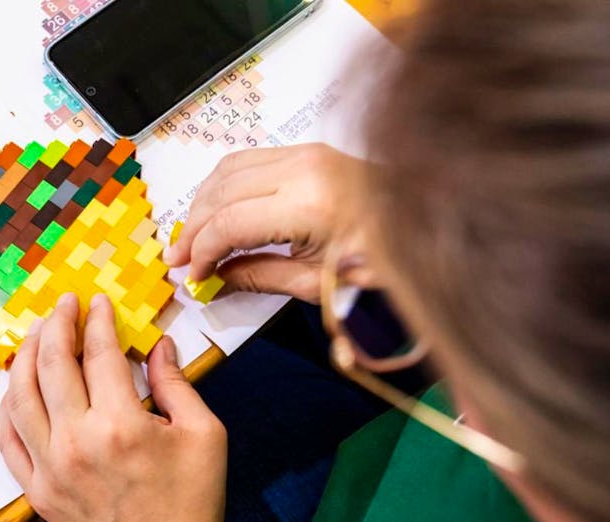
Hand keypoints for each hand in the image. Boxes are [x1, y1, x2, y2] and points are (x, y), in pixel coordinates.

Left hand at [0, 293, 226, 521]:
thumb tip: (158, 346)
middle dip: (57, 325)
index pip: (99, 353)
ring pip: (20, 397)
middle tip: (64, 305)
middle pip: (52, 365)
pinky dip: (7, 408)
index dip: (97, 321)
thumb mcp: (203, 434)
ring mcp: (51, 468)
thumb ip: (175, 383)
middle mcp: (77, 442)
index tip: (97, 303)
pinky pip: (8, 440)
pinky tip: (17, 388)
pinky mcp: (38, 490)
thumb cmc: (191, 500)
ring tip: (37, 336)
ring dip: (25, 358)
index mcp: (121, 424)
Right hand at [164, 144, 367, 303]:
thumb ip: (258, 276)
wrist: (430, 221)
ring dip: (202, 203)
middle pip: (220, 192)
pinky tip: (216, 210)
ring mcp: (305, 152)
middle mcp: (303, 168)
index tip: (192, 275)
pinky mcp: (308, 150)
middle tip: (179, 258)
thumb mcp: (318, 283)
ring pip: (226, 170)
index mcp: (309, 205)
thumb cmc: (383, 259)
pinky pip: (247, 160)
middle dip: (193, 228)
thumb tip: (214, 278)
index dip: (202, 252)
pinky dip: (222, 185)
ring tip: (192, 236)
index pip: (229, 223)